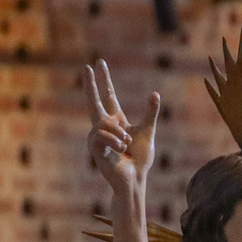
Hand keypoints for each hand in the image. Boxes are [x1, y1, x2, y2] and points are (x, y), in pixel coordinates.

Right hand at [85, 60, 161, 197]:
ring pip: (103, 123)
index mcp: (116, 122)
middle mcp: (103, 127)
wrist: (134, 178)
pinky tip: (120, 150)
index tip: (98, 64)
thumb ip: (150, 113)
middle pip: (94, 101)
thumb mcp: (147, 131)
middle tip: (86, 66)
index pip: (108, 97)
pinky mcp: (94, 147)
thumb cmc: (139, 158)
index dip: (104, 81)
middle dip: (91, 84)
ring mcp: (97, 137)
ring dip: (119, 134)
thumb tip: (154, 93)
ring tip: (126, 146)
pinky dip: (115, 141)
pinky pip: (101, 135)